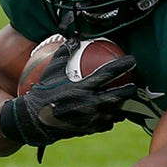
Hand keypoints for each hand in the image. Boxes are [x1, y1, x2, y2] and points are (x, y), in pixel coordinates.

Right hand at [0, 38, 136, 147]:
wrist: (33, 120)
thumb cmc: (42, 92)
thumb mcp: (51, 70)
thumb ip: (64, 52)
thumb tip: (73, 37)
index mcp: (82, 87)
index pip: (109, 73)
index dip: (122, 65)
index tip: (132, 60)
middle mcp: (90, 103)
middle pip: (119, 96)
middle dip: (129, 89)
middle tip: (133, 84)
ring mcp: (91, 118)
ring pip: (115, 112)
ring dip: (122, 106)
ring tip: (125, 100)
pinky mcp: (89, 129)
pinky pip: (106, 124)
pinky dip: (111, 119)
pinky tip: (112, 115)